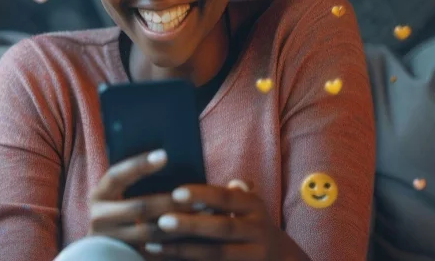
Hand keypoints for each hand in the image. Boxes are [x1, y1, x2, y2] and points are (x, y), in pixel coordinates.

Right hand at [87, 149, 192, 254]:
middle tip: (199, 196)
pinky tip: (195, 235)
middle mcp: (99, 218)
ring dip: (180, 222)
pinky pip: (155, 252)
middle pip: (139, 207)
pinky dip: (177, 243)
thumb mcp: (117, 196)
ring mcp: (111, 240)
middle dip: (172, 201)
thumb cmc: (117, 212)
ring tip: (203, 214)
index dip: (139, 165)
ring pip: (151, 232)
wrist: (104, 249)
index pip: (116, 176)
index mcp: (98, 196)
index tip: (164, 155)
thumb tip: (166, 160)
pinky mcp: (125, 256)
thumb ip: (133, 182)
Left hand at [149, 183, 299, 260]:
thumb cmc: (250, 225)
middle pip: (222, 227)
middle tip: (161, 220)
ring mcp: (254, 254)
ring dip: (183, 249)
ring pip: (216, 254)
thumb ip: (229, 194)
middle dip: (191, 225)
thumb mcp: (247, 206)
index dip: (201, 195)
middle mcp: (257, 229)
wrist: (281, 259)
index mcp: (254, 206)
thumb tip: (219, 181)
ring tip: (153, 245)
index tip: (175, 193)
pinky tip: (166, 259)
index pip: (226, 197)